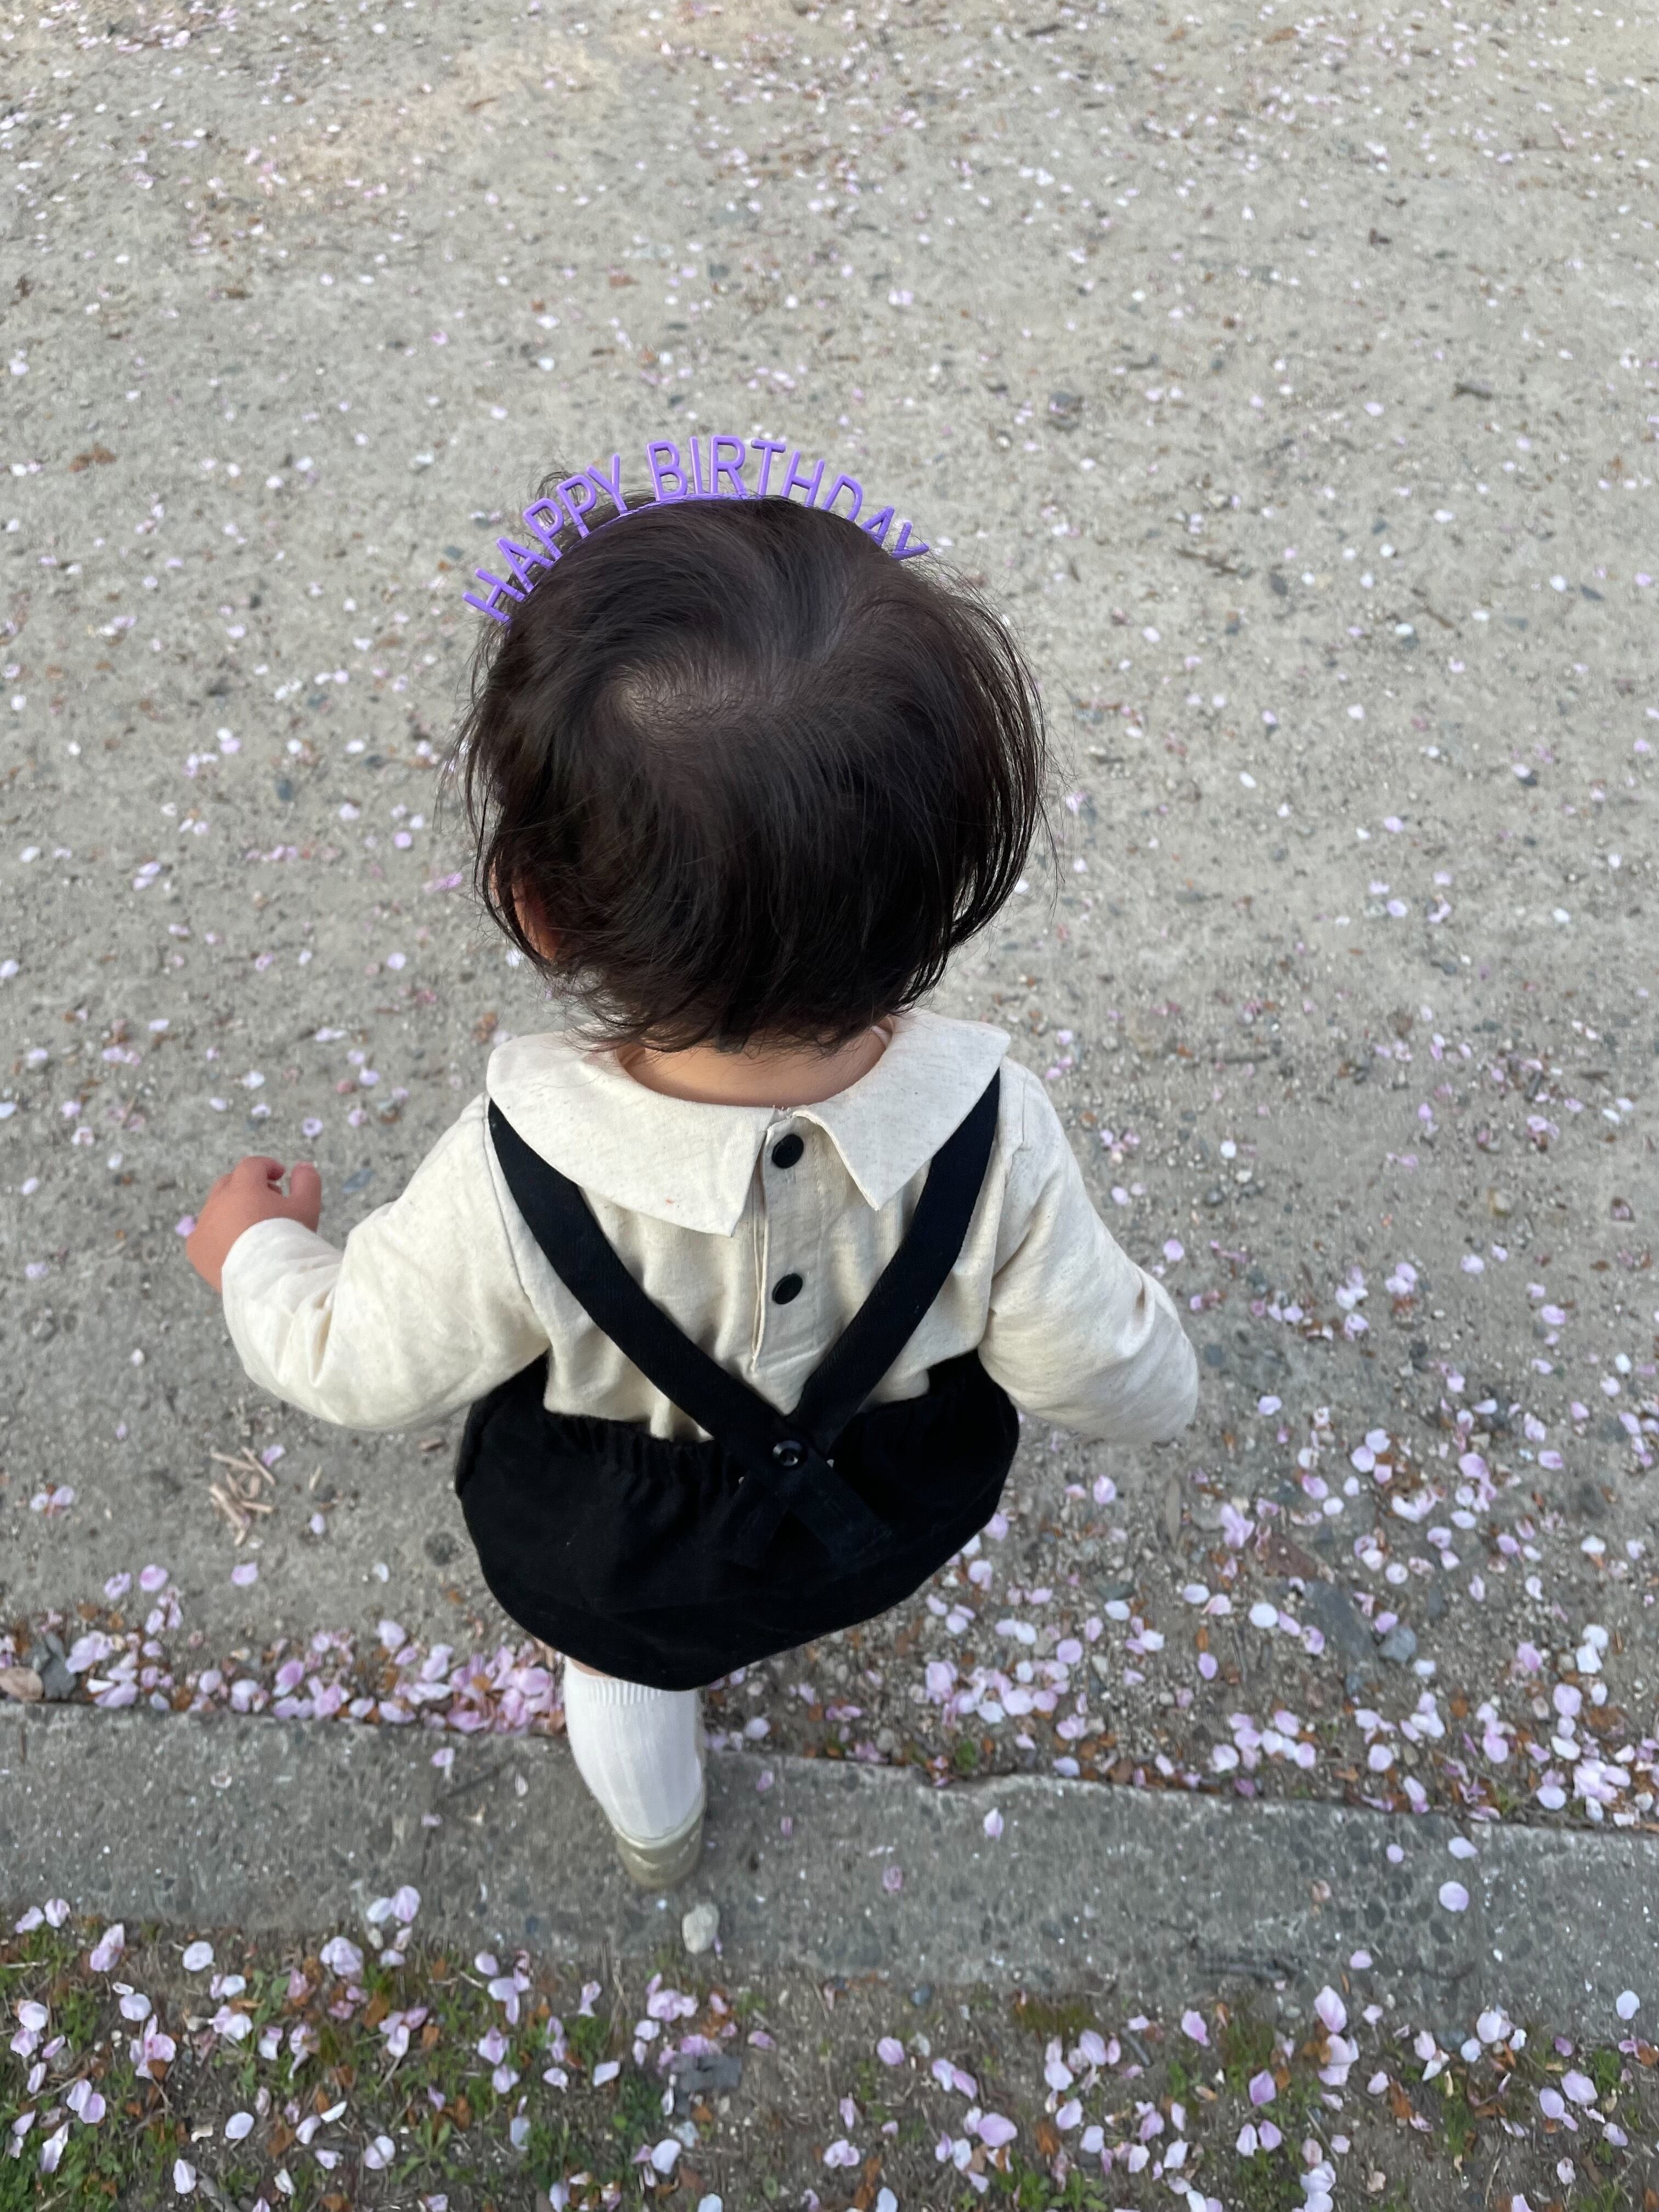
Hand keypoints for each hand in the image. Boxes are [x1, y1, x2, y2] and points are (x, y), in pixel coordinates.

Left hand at [186, 1156, 322, 1293]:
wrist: (266, 1282)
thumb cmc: (289, 1241)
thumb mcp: (307, 1207)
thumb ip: (307, 1181)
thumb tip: (302, 1166)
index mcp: (244, 1187)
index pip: (252, 1165)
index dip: (267, 1167)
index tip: (280, 1176)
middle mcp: (218, 1201)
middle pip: (230, 1183)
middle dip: (248, 1186)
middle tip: (269, 1202)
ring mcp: (203, 1225)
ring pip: (216, 1208)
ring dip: (233, 1210)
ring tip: (253, 1230)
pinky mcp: (195, 1248)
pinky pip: (203, 1232)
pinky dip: (217, 1233)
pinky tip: (233, 1247)